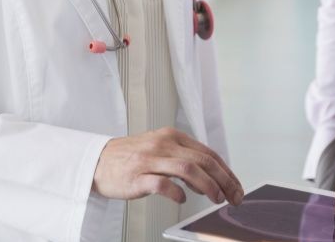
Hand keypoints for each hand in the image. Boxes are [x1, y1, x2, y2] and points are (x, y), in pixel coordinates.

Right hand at [92, 127, 244, 205]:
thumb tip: (211, 179)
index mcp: (172, 136)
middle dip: (223, 180)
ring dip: (207, 186)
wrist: (97, 161)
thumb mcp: (160, 149)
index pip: (208, 153)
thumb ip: (184, 158)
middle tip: (233, 197)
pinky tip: (182, 199)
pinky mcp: (137, 176)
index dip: (226, 171)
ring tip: (215, 199)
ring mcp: (149, 160)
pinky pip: (162, 184)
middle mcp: (163, 145)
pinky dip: (177, 193)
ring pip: (187, 169)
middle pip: (202, 160)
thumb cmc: (131, 158)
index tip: (236, 187)